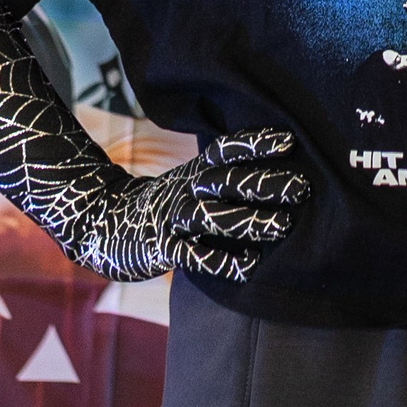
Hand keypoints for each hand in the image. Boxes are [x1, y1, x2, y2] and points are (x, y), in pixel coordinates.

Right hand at [121, 128, 309, 282]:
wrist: (103, 222)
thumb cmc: (168, 204)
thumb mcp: (191, 181)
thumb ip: (225, 176)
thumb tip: (280, 172)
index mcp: (196, 171)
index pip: (226, 151)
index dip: (255, 144)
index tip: (289, 142)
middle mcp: (187, 191)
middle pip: (227, 182)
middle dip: (264, 184)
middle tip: (302, 187)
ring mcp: (174, 219)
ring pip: (213, 217)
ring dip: (249, 221)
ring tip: (283, 225)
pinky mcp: (163, 249)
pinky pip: (193, 256)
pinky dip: (219, 261)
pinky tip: (248, 265)